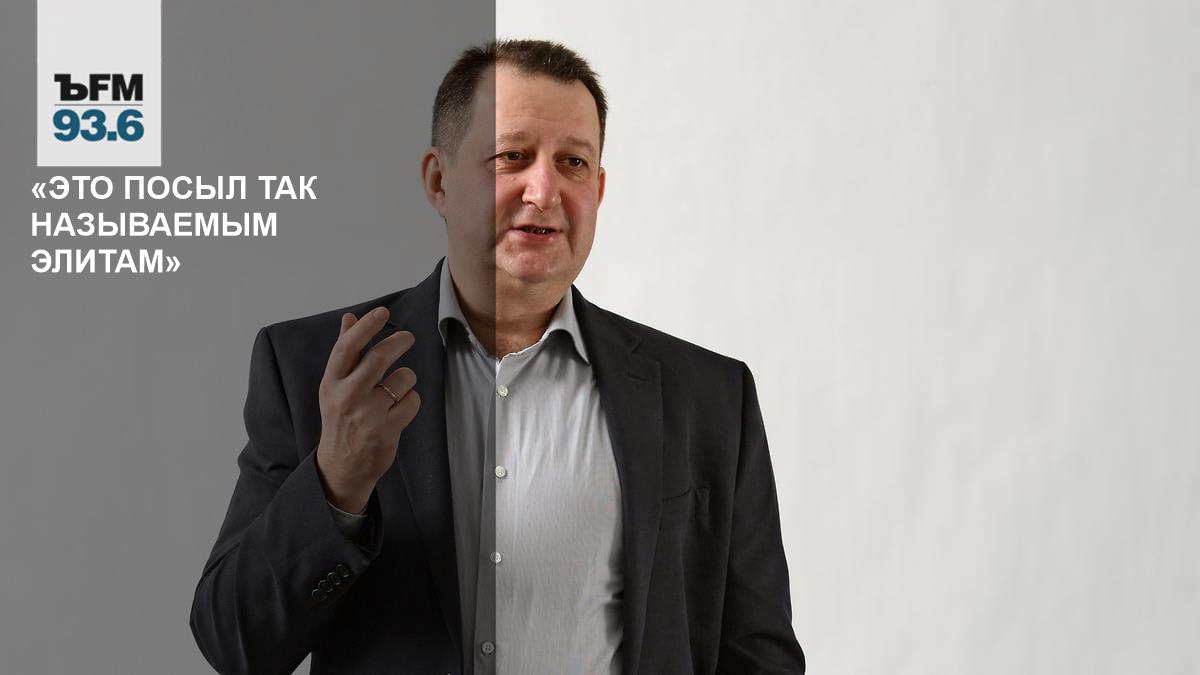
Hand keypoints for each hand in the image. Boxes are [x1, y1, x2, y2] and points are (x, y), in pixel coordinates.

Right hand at [315, 307, 419, 512]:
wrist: (342, 466)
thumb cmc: (341, 419)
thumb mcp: (334, 386)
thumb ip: (344, 352)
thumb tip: (349, 317)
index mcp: (331, 383)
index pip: (347, 348)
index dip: (366, 327)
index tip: (382, 312)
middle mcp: (347, 397)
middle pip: (380, 357)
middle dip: (399, 342)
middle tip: (408, 338)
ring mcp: (367, 414)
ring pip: (403, 378)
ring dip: (406, 380)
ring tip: (395, 392)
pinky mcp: (387, 430)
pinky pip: (412, 400)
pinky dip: (411, 401)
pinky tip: (399, 410)